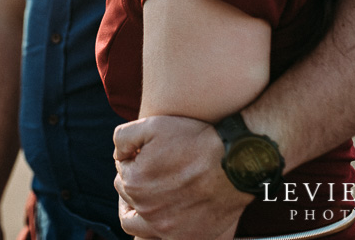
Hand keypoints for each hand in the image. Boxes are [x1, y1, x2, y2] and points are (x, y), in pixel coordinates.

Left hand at [113, 116, 252, 239]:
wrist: (236, 162)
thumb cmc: (197, 141)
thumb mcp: (153, 125)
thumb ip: (124, 138)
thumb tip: (118, 155)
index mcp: (134, 183)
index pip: (122, 173)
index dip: (133, 160)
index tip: (147, 155)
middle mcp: (148, 211)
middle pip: (129, 198)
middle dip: (134, 184)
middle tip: (150, 174)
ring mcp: (168, 229)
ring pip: (138, 226)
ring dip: (137, 213)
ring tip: (146, 201)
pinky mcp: (190, 238)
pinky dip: (159, 232)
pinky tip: (166, 219)